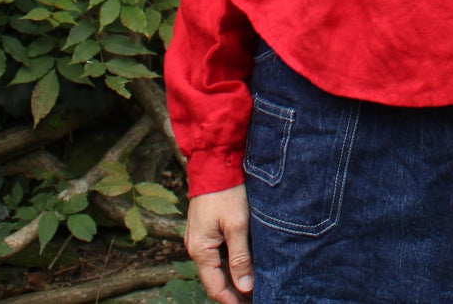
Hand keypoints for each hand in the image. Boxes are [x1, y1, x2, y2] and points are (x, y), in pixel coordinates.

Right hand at [185, 185, 253, 302]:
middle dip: (234, 293)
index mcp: (200, 250)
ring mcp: (199, 238)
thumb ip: (240, 258)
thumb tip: (245, 288)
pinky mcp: (206, 229)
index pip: (216, 287)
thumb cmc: (226, 193)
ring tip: (254, 287)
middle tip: (256, 299)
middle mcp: (196, 247)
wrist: (214, 163)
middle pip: (215, 280)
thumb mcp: (237, 226)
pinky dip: (230, 265)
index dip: (233, 301)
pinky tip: (245, 266)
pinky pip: (216, 255)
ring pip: (216, 268)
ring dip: (232, 279)